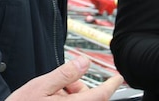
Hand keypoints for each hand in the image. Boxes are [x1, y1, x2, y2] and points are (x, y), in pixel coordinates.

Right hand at [5, 56, 123, 100]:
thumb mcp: (40, 86)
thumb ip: (64, 74)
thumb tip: (83, 62)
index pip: (101, 94)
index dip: (111, 84)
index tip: (118, 77)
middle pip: (88, 98)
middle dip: (77, 87)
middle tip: (57, 85)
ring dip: (69, 96)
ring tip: (48, 95)